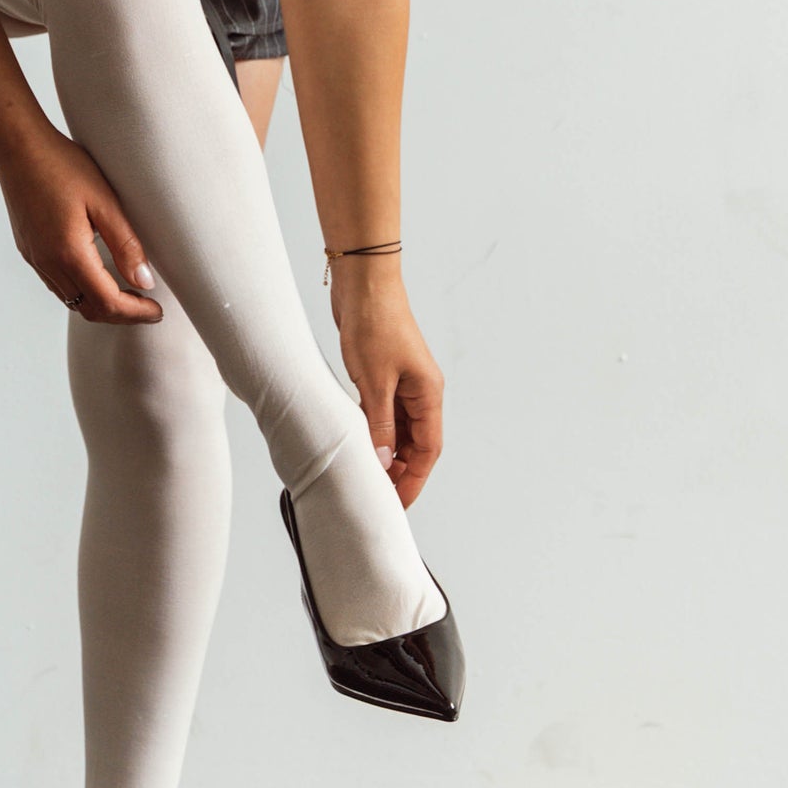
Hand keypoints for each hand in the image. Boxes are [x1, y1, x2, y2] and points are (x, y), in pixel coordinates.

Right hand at [0, 126, 163, 325]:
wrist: (17, 147)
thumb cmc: (62, 165)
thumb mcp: (104, 201)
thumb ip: (126, 244)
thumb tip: (145, 282)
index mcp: (69, 253)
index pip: (107, 302)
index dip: (136, 312)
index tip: (157, 310)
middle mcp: (48, 263)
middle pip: (87, 309)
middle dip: (120, 315)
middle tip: (148, 307)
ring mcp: (35, 259)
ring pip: (71, 300)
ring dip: (100, 304)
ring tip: (128, 293)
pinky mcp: (29, 250)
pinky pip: (57, 284)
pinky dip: (81, 290)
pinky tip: (97, 276)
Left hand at [329, 260, 442, 508]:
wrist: (362, 282)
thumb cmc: (374, 324)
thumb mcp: (374, 382)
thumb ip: (379, 425)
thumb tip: (384, 463)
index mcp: (428, 393)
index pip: (429, 449)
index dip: (415, 479)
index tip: (398, 504)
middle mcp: (420, 390)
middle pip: (415, 443)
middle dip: (400, 471)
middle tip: (377, 496)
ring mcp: (402, 382)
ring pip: (398, 429)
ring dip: (386, 452)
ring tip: (367, 476)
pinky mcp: (383, 374)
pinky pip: (383, 413)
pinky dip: (374, 431)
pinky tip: (359, 444)